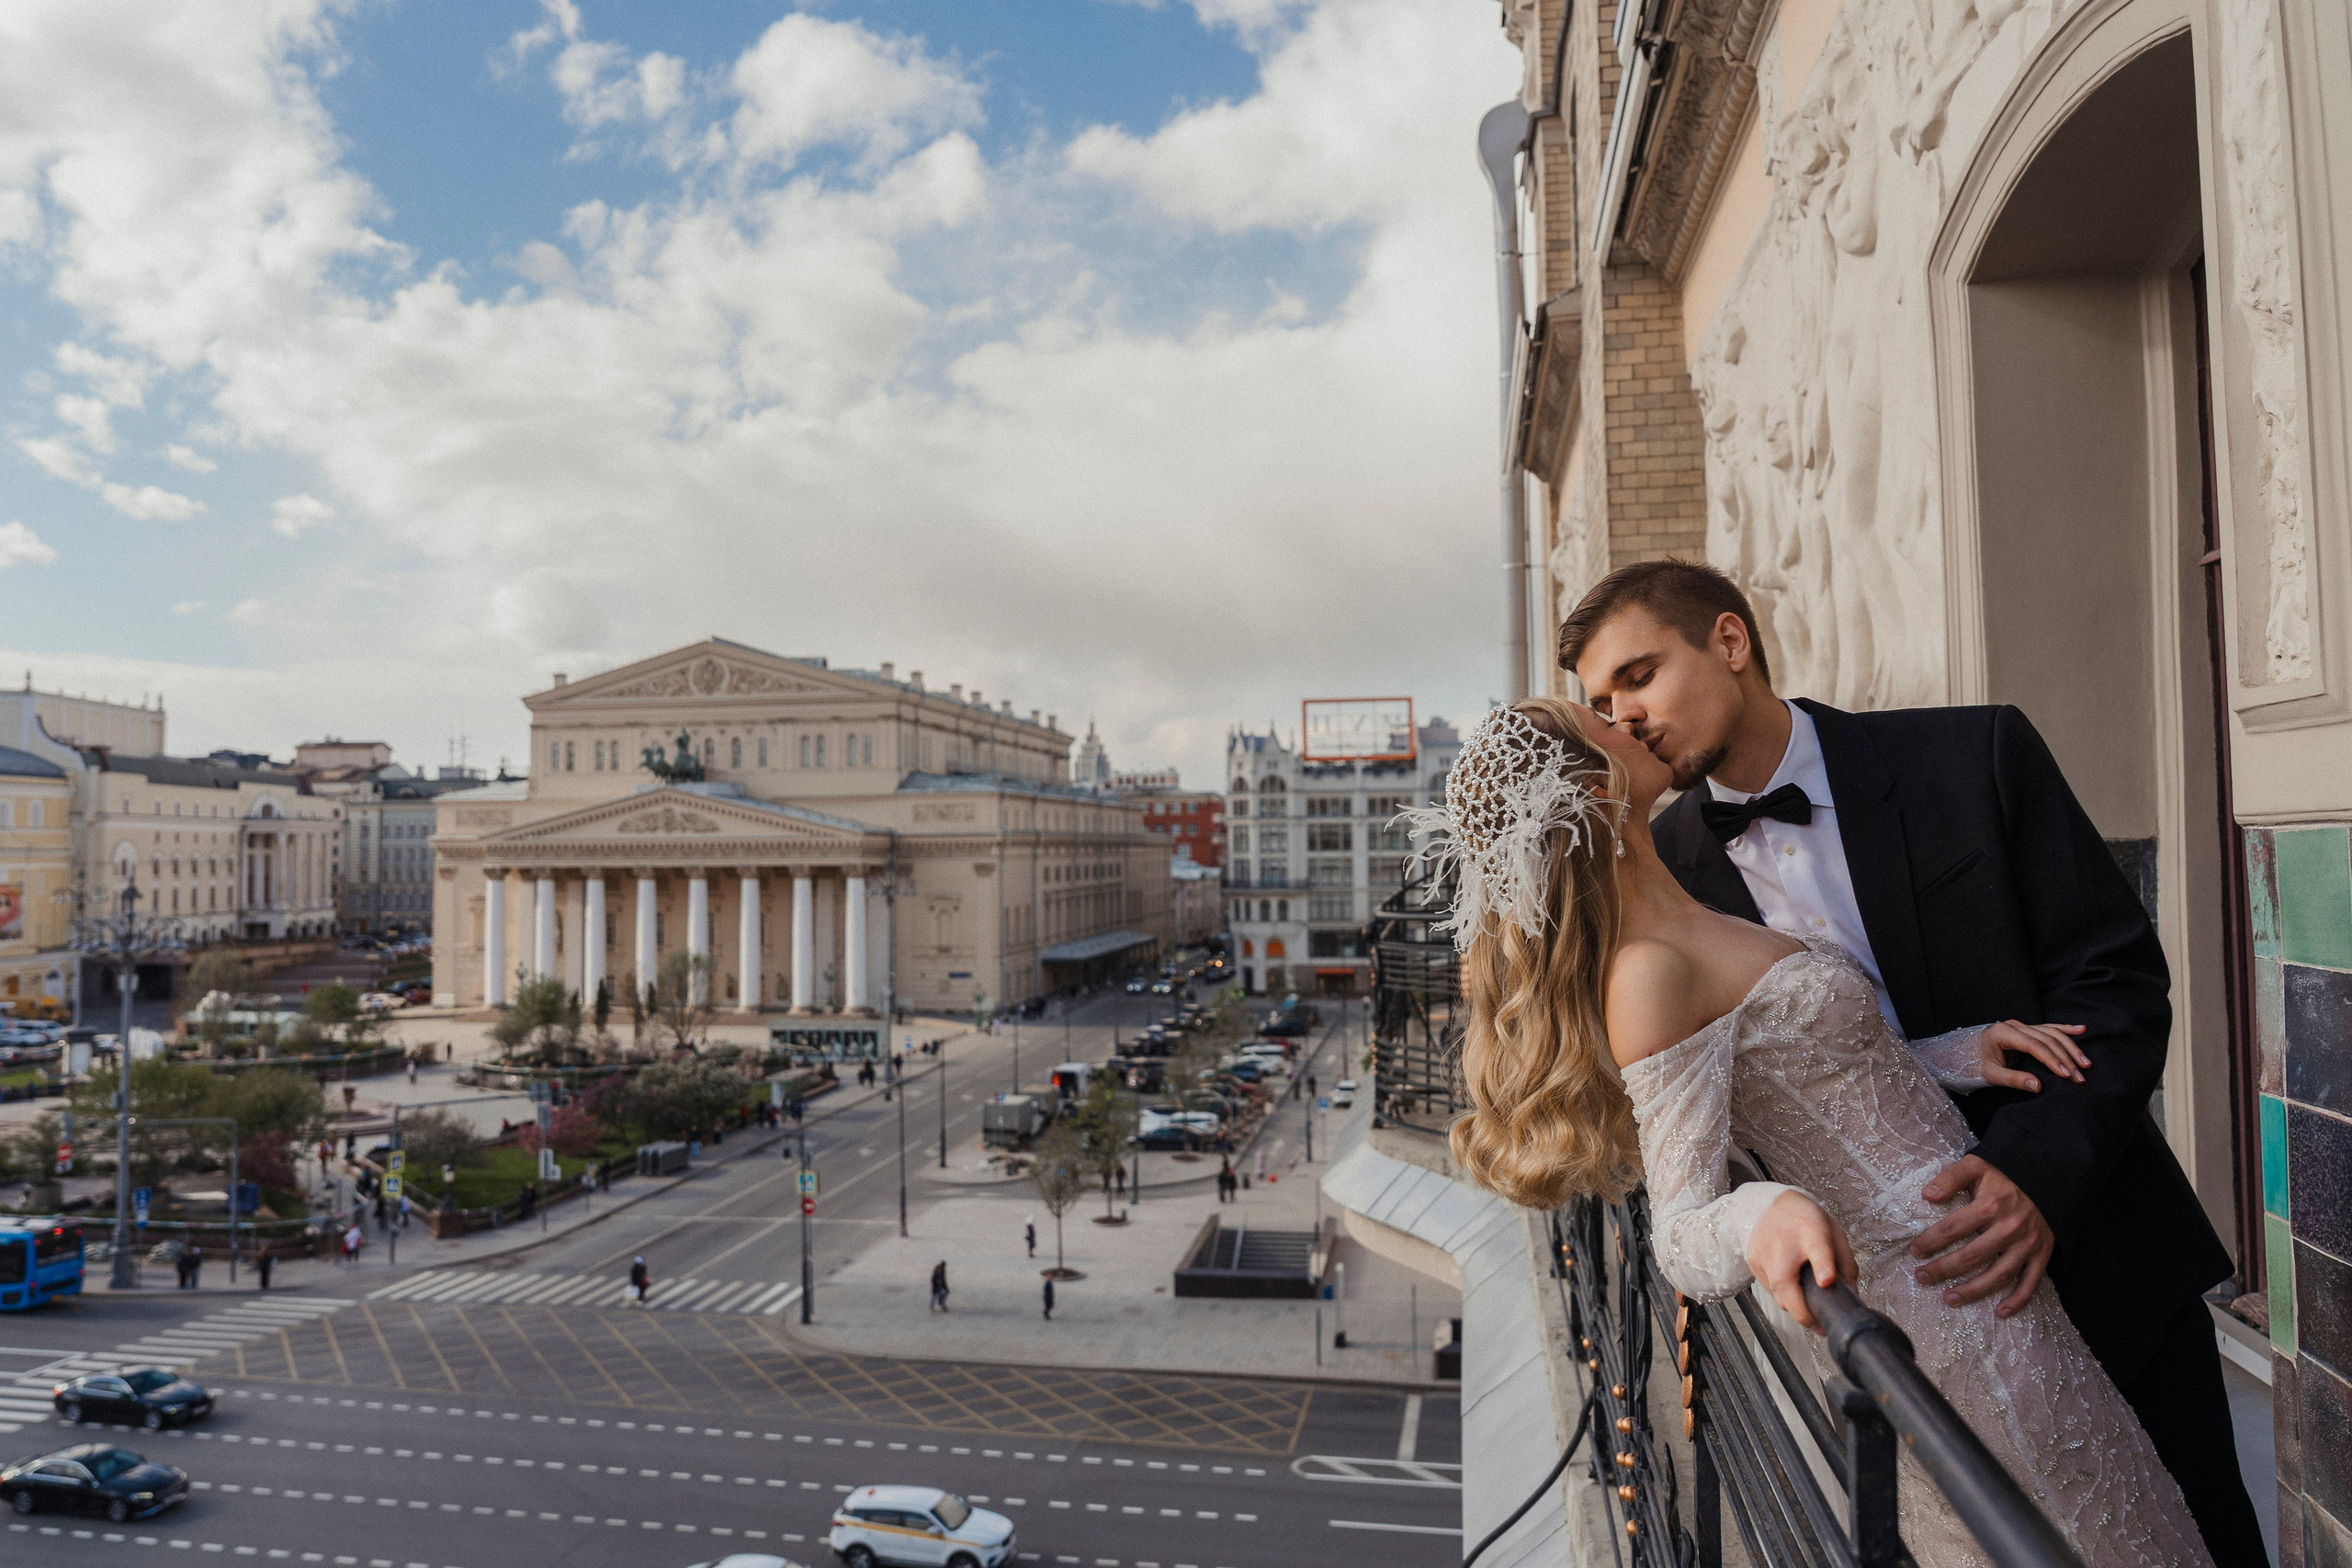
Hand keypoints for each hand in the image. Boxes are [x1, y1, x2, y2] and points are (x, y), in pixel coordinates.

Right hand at [1745, 1190, 1857, 1332]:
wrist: (1772, 1204)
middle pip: (1786, 1283)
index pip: (1817, 1249)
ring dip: (1794, 1306)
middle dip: (1803, 1312)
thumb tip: (1851, 1295)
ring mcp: (1764, 1253)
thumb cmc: (1806, 1219)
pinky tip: (1791, 1289)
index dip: (1823, 1266)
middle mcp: (1784, 1243)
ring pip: (1778, 1295)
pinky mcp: (1753, 1262)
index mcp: (1811, 1231)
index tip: (1826, 1280)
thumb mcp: (1834, 1234)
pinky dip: (1782, 1295)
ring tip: (1807, 1308)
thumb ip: (1845, 1264)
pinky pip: (1769, 1290)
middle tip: (1818, 1325)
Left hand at [1912, 1156, 2054, 1316]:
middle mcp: (2010, 1227)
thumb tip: (1927, 1195)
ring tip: (1949, 1299)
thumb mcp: (1976, 1165)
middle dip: (1944, 1269)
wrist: (2049, 1178)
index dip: (1931, 1242)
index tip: (1915, 1252)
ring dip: (1974, 1291)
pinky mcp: (2042, 1254)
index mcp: (1991, 1204)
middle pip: (1972, 1256)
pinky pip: (2031, 1282)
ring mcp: (2027, 1244)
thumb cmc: (2005, 1174)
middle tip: (1922, 1277)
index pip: (1953, 1228)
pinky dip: (2018, 1300)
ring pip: (1999, 1275)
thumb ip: (1951, 1177)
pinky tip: (2000, 1312)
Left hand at [1977, 1020, 2089, 1091]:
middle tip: (2080, 1077)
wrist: (1962, 1052)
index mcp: (2004, 1033)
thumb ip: (2014, 1079)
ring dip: (2071, 1047)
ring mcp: (2021, 1025)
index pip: (2034, 1046)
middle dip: (2066, 1058)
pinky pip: (2049, 1027)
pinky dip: (2066, 1030)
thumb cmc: (1974, 1064)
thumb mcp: (1990, 1075)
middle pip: (2047, 1039)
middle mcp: (2014, 1025)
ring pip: (2052, 1033)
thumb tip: (2039, 1086)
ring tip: (2086, 1063)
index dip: (2052, 1060)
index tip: (2067, 1075)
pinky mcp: (2026, 1028)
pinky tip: (2081, 1030)